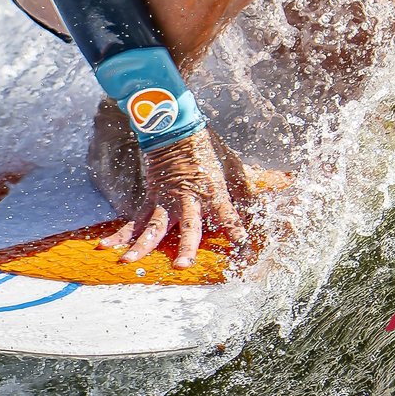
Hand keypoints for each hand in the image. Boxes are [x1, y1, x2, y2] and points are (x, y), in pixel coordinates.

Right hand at [97, 129, 253, 267]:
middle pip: (187, 226)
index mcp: (212, 192)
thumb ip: (259, 181)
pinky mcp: (150, 200)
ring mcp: (166, 200)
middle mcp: (188, 199)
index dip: (234, 229)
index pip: (227, 214)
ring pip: (152, 226)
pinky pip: (134, 221)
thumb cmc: (206, 153)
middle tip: (182, 266)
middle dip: (185, 246)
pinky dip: (119, 235)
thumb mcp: (234, 168)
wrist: (174, 129)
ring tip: (127, 262)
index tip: (242, 244)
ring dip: (140, 246)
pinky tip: (104, 247)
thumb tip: (290, 180)